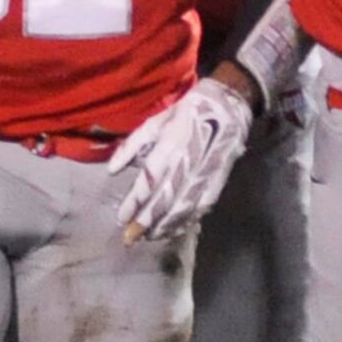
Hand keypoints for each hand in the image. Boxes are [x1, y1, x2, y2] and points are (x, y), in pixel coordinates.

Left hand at [108, 77, 251, 244]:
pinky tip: (173, 230)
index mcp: (171, 142)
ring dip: (165, 225)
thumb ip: (133, 145)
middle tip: (130, 238)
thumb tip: (111, 171)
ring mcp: (207, 171)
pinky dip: (187, 220)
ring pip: (184, 206)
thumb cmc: (187, 110)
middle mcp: (189, 159)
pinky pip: (202, 205)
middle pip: (165, 197)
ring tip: (148, 238)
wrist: (229, 103)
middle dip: (146, 220)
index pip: (150, 178)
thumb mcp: (157, 120)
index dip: (135, 200)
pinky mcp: (220, 178)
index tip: (121, 218)